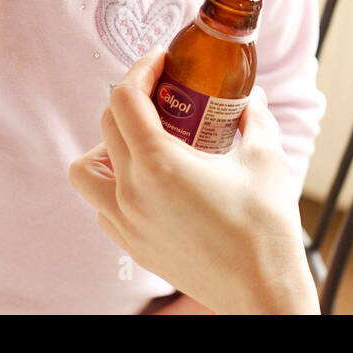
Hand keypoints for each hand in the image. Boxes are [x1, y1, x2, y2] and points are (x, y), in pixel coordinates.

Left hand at [68, 50, 318, 313]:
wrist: (261, 291)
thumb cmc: (265, 227)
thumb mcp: (266, 158)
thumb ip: (255, 118)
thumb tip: (253, 96)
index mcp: (159, 164)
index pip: (124, 99)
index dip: (140, 70)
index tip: (161, 61)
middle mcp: (132, 192)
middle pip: (106, 125)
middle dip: (131, 99)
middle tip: (163, 93)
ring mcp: (127, 222)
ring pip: (86, 171)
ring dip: (106, 146)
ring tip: (144, 142)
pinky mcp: (132, 245)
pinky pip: (102, 205)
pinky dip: (115, 185)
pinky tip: (150, 182)